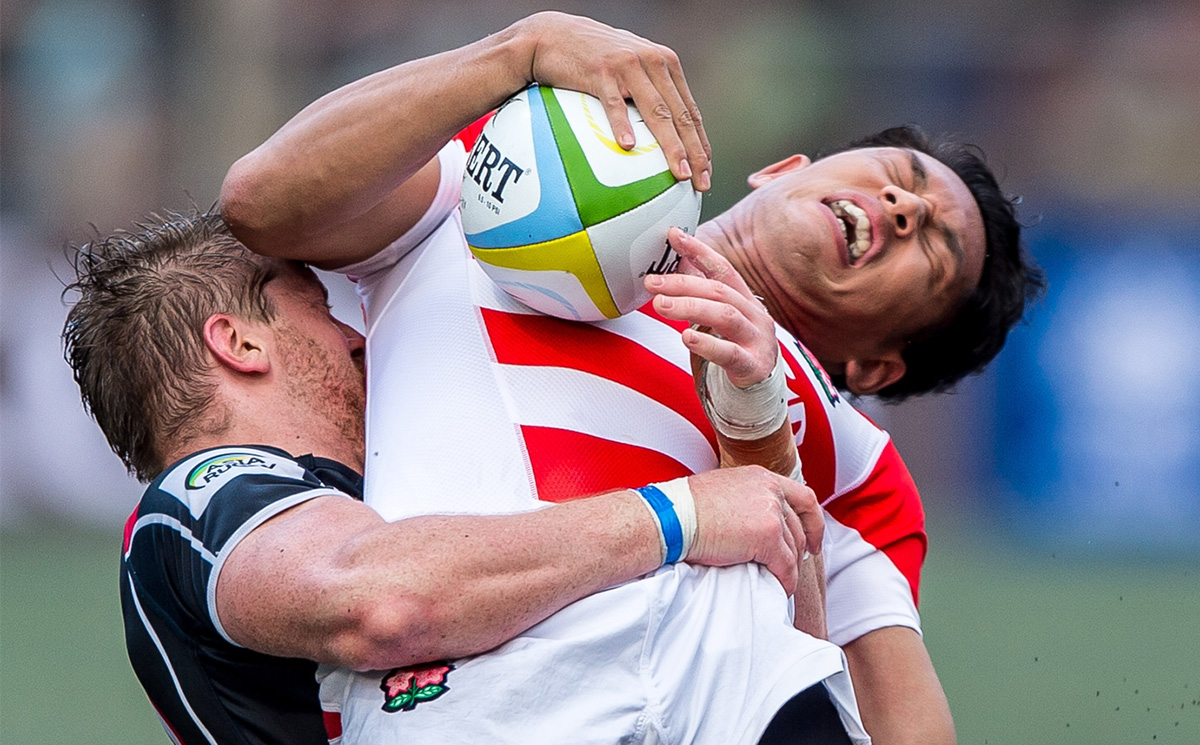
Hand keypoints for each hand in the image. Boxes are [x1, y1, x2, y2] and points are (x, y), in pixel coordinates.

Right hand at [512, 11, 710, 190]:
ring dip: (671, 146)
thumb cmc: (591, 58)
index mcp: (665, 64)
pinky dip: (622, 125)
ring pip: (657, 112)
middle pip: (680, 115)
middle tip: (700, 183)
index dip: (701, 144)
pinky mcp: (601, 70)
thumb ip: (648, 91)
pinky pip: (614, 103)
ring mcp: (628, 65)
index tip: (706, 172)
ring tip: (679, 172)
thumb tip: (660, 134)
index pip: (690, 111)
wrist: (554, 34)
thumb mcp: (628, 68)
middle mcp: (653, 62)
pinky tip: (628, 148)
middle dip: (695, 152)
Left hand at [646, 228, 777, 386]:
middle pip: (718, 291)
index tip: (673, 235)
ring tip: (660, 306)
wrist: (756, 398)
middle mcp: (755, 316)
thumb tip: (676, 261)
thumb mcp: (715, 322)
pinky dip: (707, 344)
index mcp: (745, 301)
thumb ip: (700, 295)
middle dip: (682, 283)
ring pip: (724, 316)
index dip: (698, 250)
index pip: (722, 269)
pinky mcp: (753, 366)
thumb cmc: (733, 354)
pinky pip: (729, 353)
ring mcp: (757, 341)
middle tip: (652, 283)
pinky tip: (686, 337)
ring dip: (689, 307)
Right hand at [684, 465, 822, 594]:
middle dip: (799, 551)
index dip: (813, 521)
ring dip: (789, 569)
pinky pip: (785, 566)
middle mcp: (770, 490)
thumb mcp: (723, 492)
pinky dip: (785, 580)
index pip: (803, 497)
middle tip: (792, 567)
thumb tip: (753, 524)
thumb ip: (746, 501)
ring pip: (793, 549)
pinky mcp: (768, 536)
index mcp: (761, 477)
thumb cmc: (685, 508)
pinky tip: (779, 587)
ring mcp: (771, 512)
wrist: (672, 518)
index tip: (812, 540)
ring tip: (781, 581)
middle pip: (799, 527)